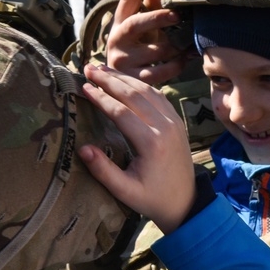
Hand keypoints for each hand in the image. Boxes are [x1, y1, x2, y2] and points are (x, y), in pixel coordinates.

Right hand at [78, 64, 194, 233]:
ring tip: (102, 69)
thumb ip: (103, 171)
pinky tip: (125, 80)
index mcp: (151, 143)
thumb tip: (82, 149)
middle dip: (109, 80)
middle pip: (134, 94)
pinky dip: (139, 84)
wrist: (186, 201)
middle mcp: (165, 127)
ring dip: (124, 78)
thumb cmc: (152, 198)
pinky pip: (158, 95)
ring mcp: (174, 122)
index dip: (101, 97)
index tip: (84, 86)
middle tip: (88, 67)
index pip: (121, 112)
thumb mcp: (125, 191)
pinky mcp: (177, 121)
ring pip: (147, 91)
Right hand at [106, 0, 191, 85]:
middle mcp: (117, 39)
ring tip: (189, 41)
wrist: (115, 82)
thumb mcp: (139, 26)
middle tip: (177, 15)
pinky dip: (176, 65)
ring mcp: (123, 61)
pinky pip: (160, 72)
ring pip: (154, 51)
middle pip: (135, 24)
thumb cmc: (134, 47)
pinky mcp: (133, 79)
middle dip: (157, 18)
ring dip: (175, 45)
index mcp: (119, 22)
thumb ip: (149, 5)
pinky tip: (184, 59)